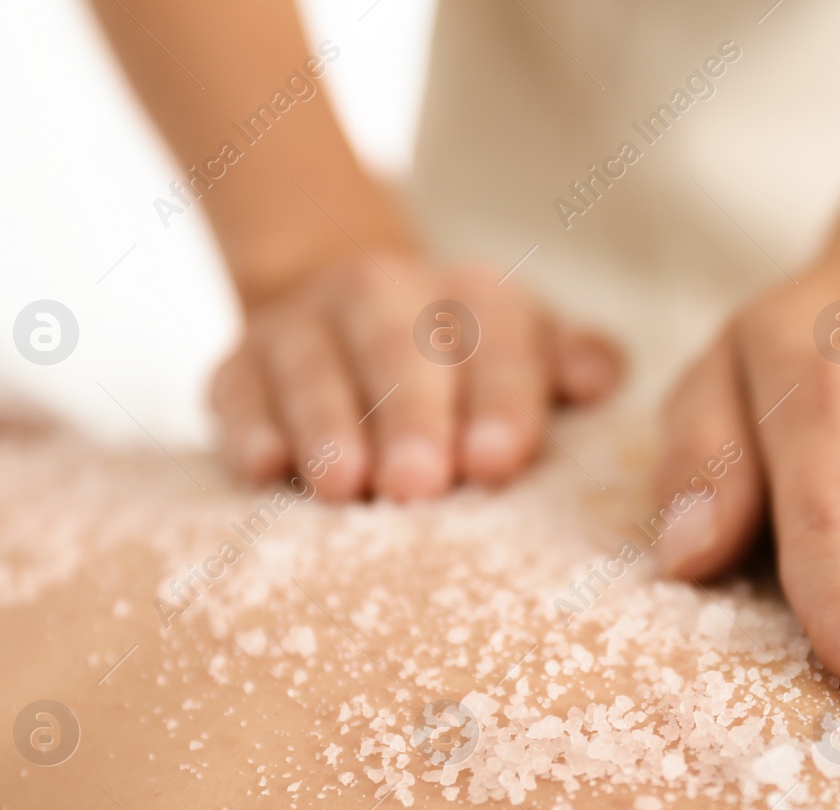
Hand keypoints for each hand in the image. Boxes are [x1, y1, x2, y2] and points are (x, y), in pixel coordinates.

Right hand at [211, 251, 623, 500]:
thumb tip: (600, 380)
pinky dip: (249, 425)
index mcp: (476, 298)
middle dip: (410, 417)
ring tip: (344, 487)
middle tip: (419, 484)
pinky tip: (262, 466)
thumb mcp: (529, 354)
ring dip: (327, 425)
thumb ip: (574, 364)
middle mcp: (388, 292)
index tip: (497, 462)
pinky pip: (239, 389)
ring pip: (315, 365)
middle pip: (399, 348)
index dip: (500, 400)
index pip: (499, 343)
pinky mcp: (241, 363)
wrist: (348, 319)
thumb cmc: (466, 368)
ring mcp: (307, 322)